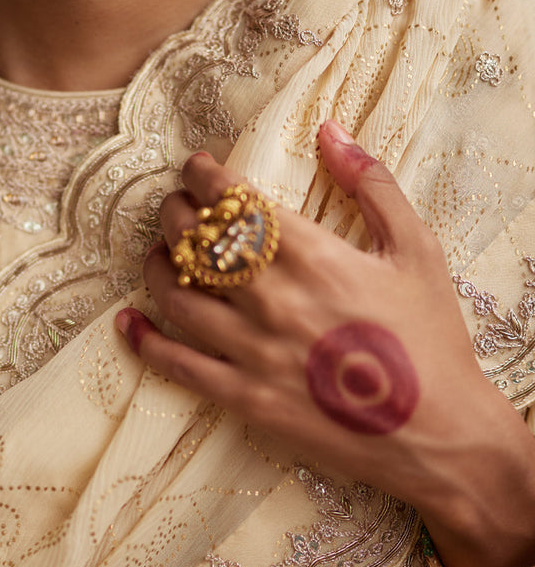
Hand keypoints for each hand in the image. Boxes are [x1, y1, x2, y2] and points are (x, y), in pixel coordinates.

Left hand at [115, 122, 534, 557]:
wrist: (439, 434)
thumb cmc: (433, 340)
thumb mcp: (417, 251)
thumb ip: (373, 185)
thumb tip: (330, 132)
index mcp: (315, 257)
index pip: (236, 203)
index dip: (205, 177)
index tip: (198, 168)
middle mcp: (274, 300)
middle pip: (196, 243)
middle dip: (175, 213)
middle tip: (174, 205)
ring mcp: (254, 352)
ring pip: (177, 297)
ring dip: (157, 266)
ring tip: (158, 253)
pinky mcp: (245, 398)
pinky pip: (178, 365)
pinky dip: (144, 341)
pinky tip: (127, 323)